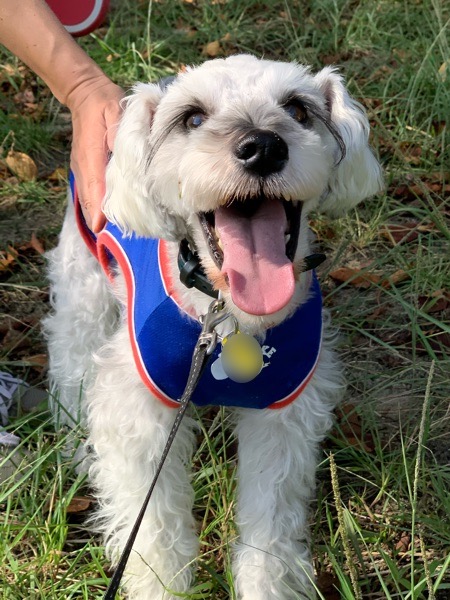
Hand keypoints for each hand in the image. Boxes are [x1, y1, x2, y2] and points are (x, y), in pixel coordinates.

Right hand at [66, 76, 123, 231]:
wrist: (85, 94)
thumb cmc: (104, 103)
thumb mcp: (115, 111)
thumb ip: (120, 133)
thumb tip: (125, 154)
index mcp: (90, 155)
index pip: (92, 186)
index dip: (97, 208)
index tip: (100, 227)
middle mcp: (83, 166)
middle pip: (89, 200)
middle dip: (101, 218)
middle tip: (124, 231)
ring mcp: (82, 169)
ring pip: (89, 198)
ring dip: (100, 214)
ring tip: (122, 227)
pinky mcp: (86, 170)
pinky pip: (91, 192)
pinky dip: (99, 205)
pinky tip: (113, 214)